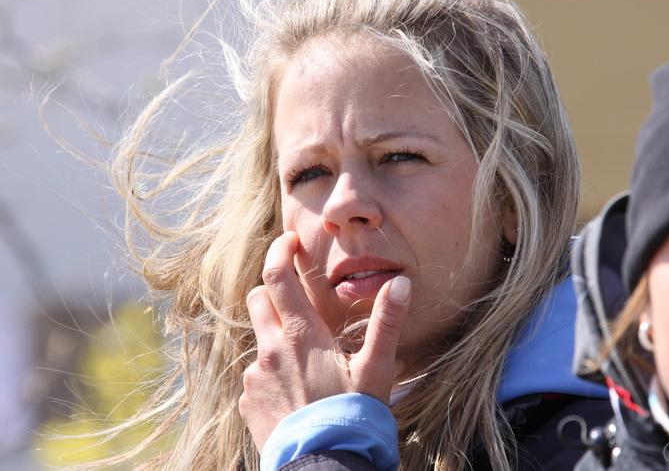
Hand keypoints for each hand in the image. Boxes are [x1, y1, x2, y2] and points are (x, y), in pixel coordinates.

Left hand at [238, 231, 411, 451]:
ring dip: (276, 337)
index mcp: (300, 335)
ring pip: (259, 340)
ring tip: (306, 361)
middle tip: (298, 300)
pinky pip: (256, 376)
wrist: (324, 467)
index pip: (278, 276)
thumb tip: (400, 283)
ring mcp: (256, 377)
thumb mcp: (377, 369)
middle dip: (273, 290)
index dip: (280, 250)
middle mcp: (271, 350)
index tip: (289, 240)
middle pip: (258, 298)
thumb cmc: (354, 416)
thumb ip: (387, 323)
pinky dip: (272, 374)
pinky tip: (296, 394)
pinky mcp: (249, 402)